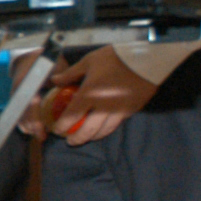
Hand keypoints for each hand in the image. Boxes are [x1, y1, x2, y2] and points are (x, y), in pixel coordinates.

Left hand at [43, 46, 159, 144]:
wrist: (145, 60)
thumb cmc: (114, 58)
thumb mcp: (88, 62)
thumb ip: (70, 74)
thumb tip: (54, 81)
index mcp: (89, 94)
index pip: (72, 116)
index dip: (63, 126)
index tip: (57, 130)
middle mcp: (103, 107)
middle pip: (88, 130)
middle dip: (77, 138)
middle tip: (70, 141)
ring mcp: (118, 111)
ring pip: (104, 131)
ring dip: (93, 137)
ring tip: (86, 138)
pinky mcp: (130, 111)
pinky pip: (116, 124)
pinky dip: (107, 129)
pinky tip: (102, 129)